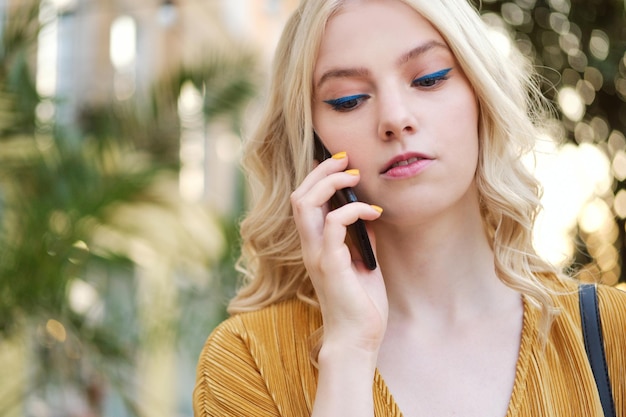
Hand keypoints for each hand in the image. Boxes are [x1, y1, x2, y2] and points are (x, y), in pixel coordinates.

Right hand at [290, 151, 387, 354]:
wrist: (357, 339)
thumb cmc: (360, 304)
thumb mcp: (363, 262)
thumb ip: (359, 237)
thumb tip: (368, 213)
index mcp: (315, 245)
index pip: (304, 201)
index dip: (318, 177)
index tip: (340, 163)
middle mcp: (309, 247)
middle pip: (300, 195)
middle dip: (321, 171)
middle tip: (346, 160)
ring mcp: (317, 255)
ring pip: (306, 203)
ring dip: (330, 183)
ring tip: (354, 176)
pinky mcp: (331, 264)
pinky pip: (333, 223)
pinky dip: (354, 210)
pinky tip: (373, 212)